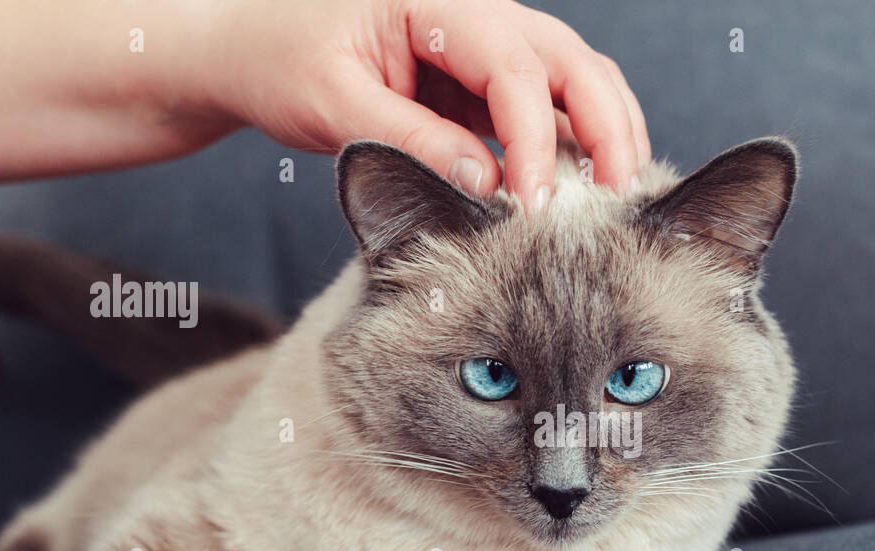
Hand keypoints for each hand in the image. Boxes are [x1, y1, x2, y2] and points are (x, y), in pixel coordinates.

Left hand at [0, 0, 651, 210]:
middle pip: (570, 59)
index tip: (539, 205)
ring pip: (575, 74)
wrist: (250, 49)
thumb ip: (409, 140)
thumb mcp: (334, 104)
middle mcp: (473, 11)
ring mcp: (484, 42)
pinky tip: (591, 180)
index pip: (511, 69)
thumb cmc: (280, 62)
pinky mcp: (482, 77)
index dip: (535, 139)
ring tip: (625, 187)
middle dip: (606, 123)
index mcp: (434, 1)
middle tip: (623, 191)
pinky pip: (548, 101)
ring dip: (607, 126)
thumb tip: (485, 181)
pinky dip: (577, 136)